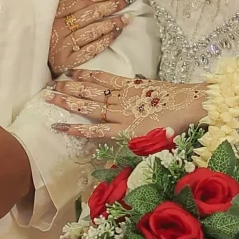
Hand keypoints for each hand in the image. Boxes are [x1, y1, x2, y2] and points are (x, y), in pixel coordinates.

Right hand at [46, 75, 208, 140]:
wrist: (192, 106)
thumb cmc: (174, 131)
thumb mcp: (152, 148)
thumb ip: (129, 153)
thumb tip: (107, 164)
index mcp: (126, 131)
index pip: (94, 130)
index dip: (75, 128)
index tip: (56, 125)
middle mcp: (122, 112)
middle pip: (89, 106)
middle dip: (66, 102)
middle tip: (46, 97)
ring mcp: (125, 96)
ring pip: (94, 91)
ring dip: (73, 87)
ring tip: (55, 84)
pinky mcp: (132, 84)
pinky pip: (107, 78)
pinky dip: (91, 75)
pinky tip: (77, 73)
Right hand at [49, 0, 133, 75]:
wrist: (32, 55)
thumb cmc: (48, 24)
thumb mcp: (56, 2)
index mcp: (55, 9)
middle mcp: (57, 26)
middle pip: (91, 12)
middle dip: (113, 4)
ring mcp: (62, 45)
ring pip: (92, 31)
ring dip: (112, 23)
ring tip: (128, 17)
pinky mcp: (66, 62)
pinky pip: (90, 50)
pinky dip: (105, 41)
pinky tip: (117, 34)